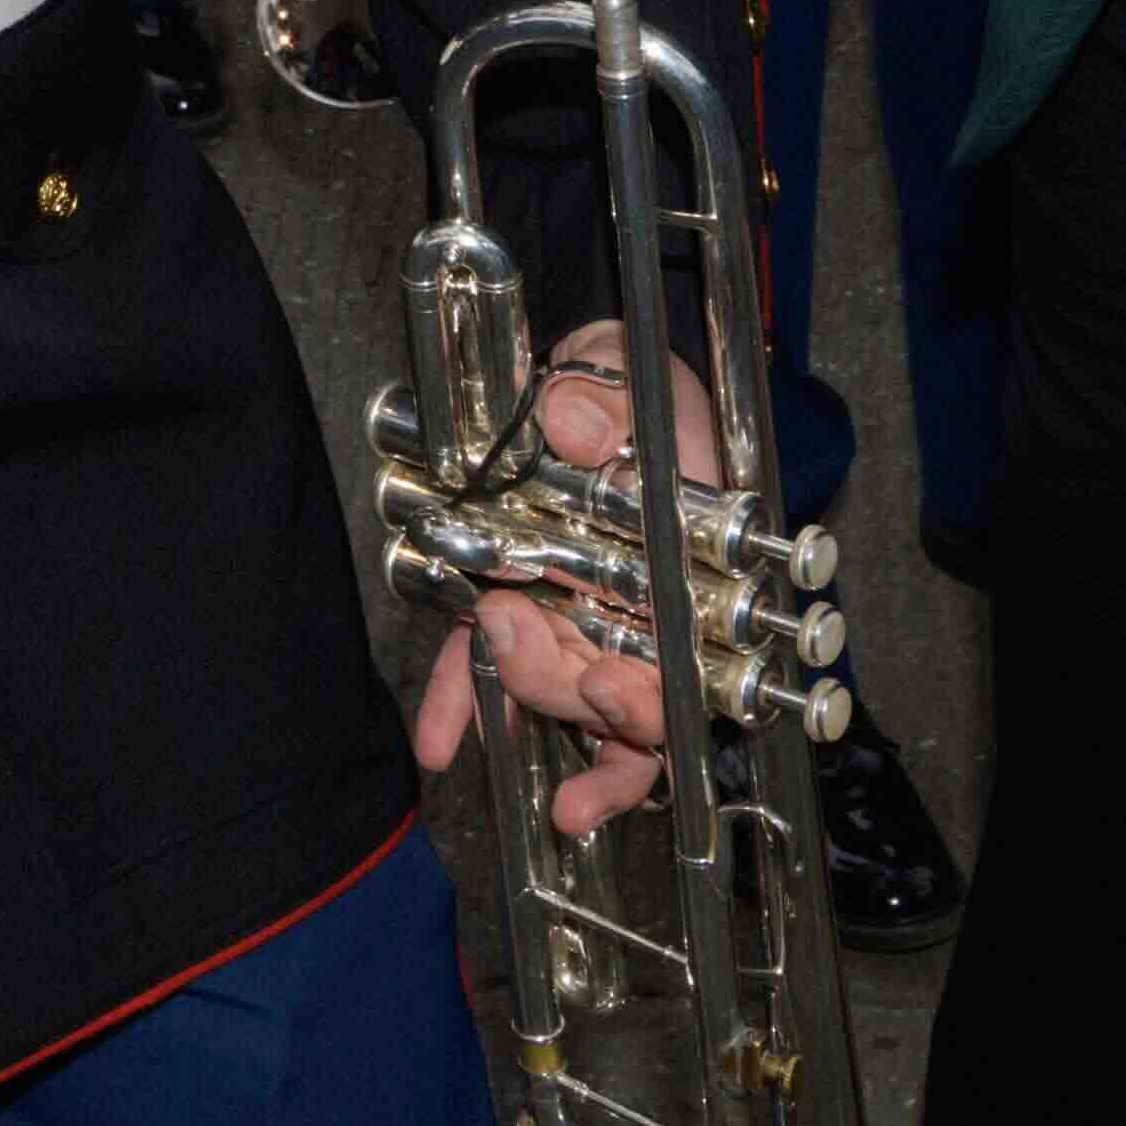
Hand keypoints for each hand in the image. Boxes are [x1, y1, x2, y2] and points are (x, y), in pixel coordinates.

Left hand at [400, 334, 740, 841]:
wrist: (598, 382)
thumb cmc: (638, 395)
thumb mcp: (629, 383)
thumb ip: (604, 402)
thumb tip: (571, 419)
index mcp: (688, 577)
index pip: (686, 671)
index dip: (646, 700)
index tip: (603, 683)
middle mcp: (643, 618)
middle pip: (617, 700)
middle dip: (562, 688)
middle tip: (512, 634)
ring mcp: (582, 624)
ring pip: (563, 698)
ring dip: (521, 703)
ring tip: (471, 711)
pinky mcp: (521, 616)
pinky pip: (491, 673)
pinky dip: (461, 706)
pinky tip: (436, 743)